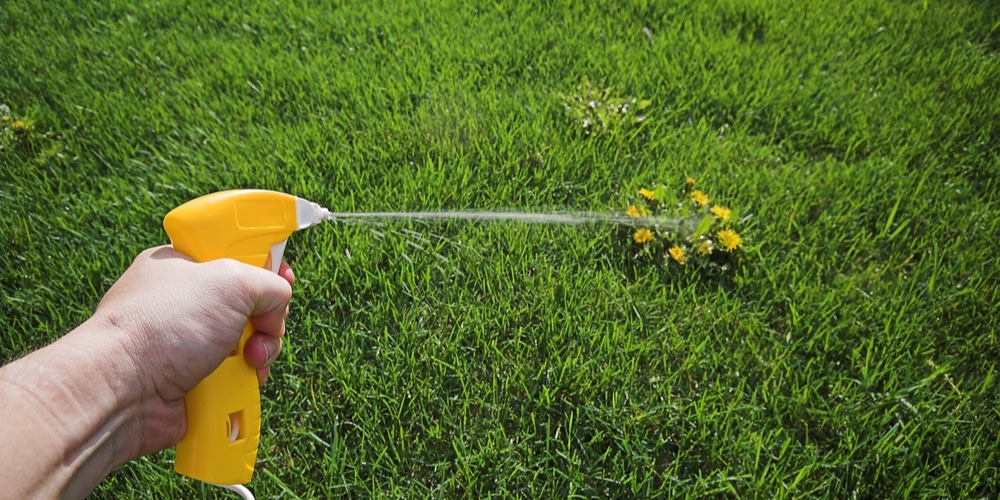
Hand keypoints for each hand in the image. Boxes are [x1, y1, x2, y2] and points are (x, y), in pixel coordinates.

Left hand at [89, 246, 293, 456]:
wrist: (124, 389)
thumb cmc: (163, 325)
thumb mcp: (231, 280)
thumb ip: (269, 281)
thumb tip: (277, 305)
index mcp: (182, 266)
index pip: (234, 255)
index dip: (263, 265)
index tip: (283, 275)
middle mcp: (183, 304)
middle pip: (248, 304)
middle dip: (266, 319)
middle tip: (263, 326)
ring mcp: (187, 344)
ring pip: (247, 343)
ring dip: (260, 353)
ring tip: (250, 361)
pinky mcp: (192, 381)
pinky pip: (235, 377)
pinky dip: (244, 382)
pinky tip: (241, 382)